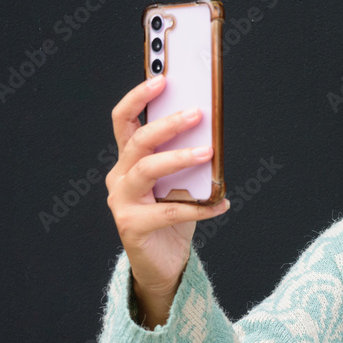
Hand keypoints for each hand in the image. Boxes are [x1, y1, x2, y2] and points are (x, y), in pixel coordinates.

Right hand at [105, 76, 228, 328]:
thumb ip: (187, 159)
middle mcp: (120, 177)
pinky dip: (199, 206)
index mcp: (128, 160)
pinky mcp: (131, 226)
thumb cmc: (173, 217)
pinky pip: (168, 211)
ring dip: (180, 157)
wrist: (164, 264)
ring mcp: (122, 201)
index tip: (162, 78)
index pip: (124, 120)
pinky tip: (222, 203)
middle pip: (138, 141)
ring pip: (148, 170)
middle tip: (197, 113)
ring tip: (208, 151)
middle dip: (167, 123)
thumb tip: (210, 133)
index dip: (138, 97)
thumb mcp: (180, 182)